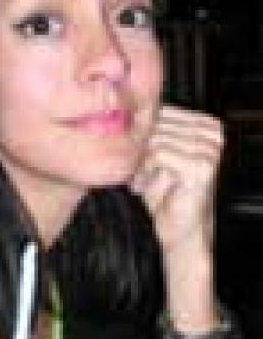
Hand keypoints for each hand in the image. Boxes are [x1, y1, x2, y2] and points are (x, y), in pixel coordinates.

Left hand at [130, 105, 223, 255]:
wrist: (178, 228)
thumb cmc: (163, 190)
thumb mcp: (152, 153)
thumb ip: (147, 130)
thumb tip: (127, 110)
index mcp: (205, 124)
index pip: (163, 110)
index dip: (140, 129)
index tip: (132, 150)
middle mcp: (211, 133)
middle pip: (157, 123)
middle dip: (139, 147)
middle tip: (135, 171)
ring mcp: (209, 149)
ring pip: (155, 138)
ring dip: (141, 162)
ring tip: (141, 180)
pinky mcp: (200, 166)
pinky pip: (158, 154)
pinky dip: (146, 170)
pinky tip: (144, 186)